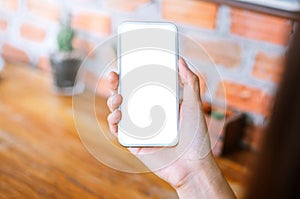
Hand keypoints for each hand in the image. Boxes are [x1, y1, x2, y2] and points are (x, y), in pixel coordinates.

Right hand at [107, 58, 234, 197]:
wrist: (192, 164)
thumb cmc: (196, 135)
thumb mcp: (194, 104)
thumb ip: (190, 81)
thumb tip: (180, 60)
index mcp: (159, 104)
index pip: (141, 86)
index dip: (131, 75)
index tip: (125, 64)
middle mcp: (147, 115)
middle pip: (126, 96)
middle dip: (116, 85)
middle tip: (114, 76)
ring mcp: (139, 129)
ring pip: (118, 112)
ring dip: (112, 102)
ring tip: (118, 98)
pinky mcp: (133, 143)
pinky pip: (118, 131)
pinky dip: (113, 122)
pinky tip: (117, 116)